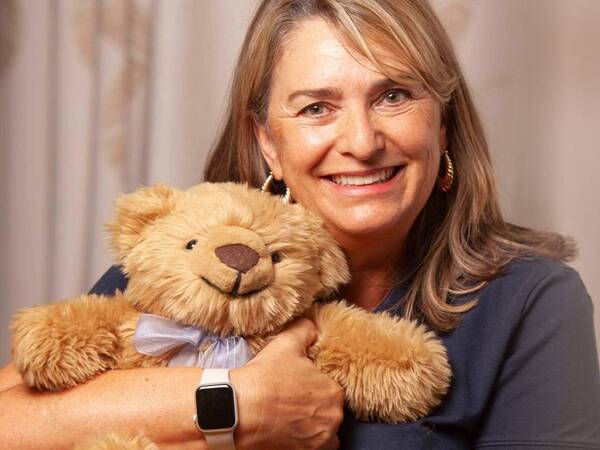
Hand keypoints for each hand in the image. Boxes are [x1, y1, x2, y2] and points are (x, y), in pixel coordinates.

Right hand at [231, 319, 343, 449]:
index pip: (331, 388)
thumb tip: (312, 329)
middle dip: (314, 407)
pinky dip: (301, 443)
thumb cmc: (265, 378)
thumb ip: (305, 331)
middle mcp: (333, 420)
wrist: (239, 412)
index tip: (298, 385)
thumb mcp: (286, 343)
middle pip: (328, 412)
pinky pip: (311, 449)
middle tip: (291, 400)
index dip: (314, 385)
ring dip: (311, 427)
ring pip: (322, 433)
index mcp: (334, 392)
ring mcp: (319, 442)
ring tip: (288, 418)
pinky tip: (284, 432)